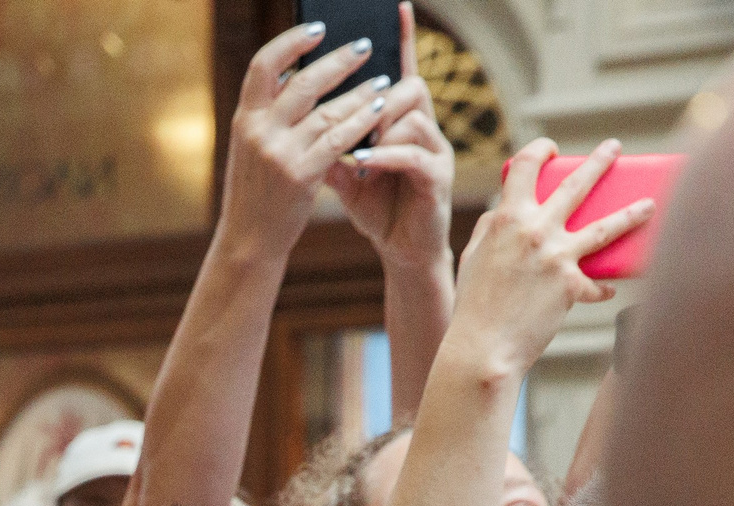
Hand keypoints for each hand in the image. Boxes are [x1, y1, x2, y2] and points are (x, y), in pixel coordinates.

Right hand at [217, 20, 399, 259]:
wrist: (249, 241)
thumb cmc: (256, 194)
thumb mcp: (251, 151)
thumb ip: (269, 117)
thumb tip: (296, 78)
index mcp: (243, 120)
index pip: (263, 65)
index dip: (292, 42)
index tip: (319, 29)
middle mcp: (257, 132)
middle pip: (303, 83)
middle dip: (338, 61)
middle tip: (364, 47)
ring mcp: (278, 154)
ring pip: (327, 111)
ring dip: (359, 93)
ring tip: (382, 82)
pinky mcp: (299, 175)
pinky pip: (339, 140)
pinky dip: (361, 122)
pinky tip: (378, 112)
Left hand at [327, 5, 453, 267]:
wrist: (402, 253)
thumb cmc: (378, 210)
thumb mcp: (343, 175)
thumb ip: (327, 145)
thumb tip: (295, 119)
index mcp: (401, 122)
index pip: (401, 72)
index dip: (402, 40)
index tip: (395, 7)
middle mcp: (424, 129)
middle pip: (410, 86)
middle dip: (378, 97)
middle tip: (354, 119)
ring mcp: (435, 151)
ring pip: (413, 116)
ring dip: (380, 129)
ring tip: (358, 153)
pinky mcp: (438, 178)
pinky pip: (413, 154)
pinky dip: (384, 157)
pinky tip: (363, 166)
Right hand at [443, 137, 652, 376]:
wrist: (483, 348)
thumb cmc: (473, 305)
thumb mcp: (471, 257)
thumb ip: (489, 228)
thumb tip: (504, 212)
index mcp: (506, 219)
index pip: (525, 166)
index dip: (539, 150)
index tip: (552, 148)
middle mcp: (536, 230)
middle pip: (577, 184)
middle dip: (600, 161)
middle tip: (616, 147)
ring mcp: (557, 257)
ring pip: (606, 226)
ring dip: (632, 213)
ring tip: (650, 204)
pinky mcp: (572, 286)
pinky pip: (597, 284)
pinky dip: (601, 289)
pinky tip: (606, 291)